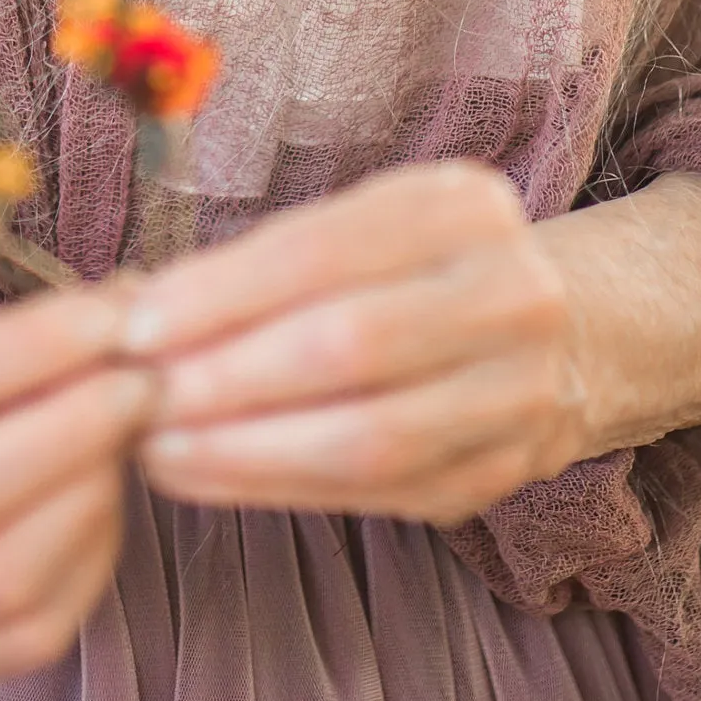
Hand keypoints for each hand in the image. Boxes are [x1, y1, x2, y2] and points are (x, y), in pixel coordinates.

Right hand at [0, 286, 155, 686]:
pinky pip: (20, 639)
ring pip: (0, 577)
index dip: (37, 350)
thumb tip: (124, 308)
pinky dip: (82, 573)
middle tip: (141, 382)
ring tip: (123, 443)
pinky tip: (99, 512)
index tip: (114, 319)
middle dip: (76, 429)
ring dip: (89, 500)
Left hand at [121, 163, 584, 522]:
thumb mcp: (363, 227)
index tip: (136, 325)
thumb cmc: (416, 270)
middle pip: (347, 346)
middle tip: (138, 398)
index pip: (323, 250)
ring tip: (158, 449)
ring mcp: (517, 393)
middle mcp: (510, 294)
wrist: (564, 333)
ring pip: (366, 436)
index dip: (222, 292)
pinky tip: (209, 476)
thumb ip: (268, 263)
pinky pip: (376, 492)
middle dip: (227, 377)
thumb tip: (142, 312)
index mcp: (463, 207)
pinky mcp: (499, 474)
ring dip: (245, 448)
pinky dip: (280, 487)